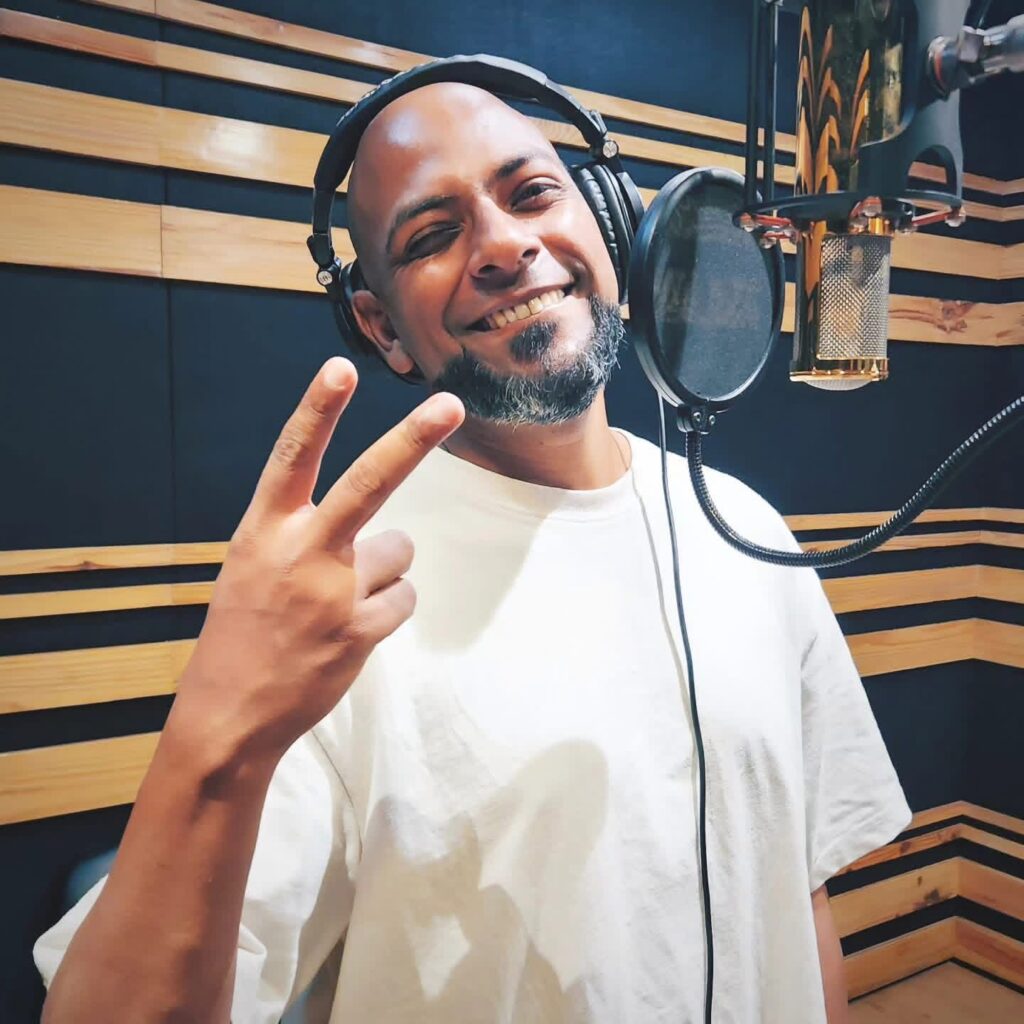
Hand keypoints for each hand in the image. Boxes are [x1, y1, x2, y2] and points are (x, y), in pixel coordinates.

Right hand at [171, 357, 463, 762]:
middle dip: (413, 438)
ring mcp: (333, 593)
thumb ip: (302, 534)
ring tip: (341, 602)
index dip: (317, 410)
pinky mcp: (359, 631)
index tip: (339, 368)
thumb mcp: (252, 566)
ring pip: (399, 551)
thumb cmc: (243, 630)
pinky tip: (353, 629)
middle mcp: (301, 552)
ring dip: (384, 572)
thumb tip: (377, 526)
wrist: (230, 714)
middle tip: (450, 405)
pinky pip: (404, 597)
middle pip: (368, 482)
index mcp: (264, 530)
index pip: (293, 456)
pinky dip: (388, 608)